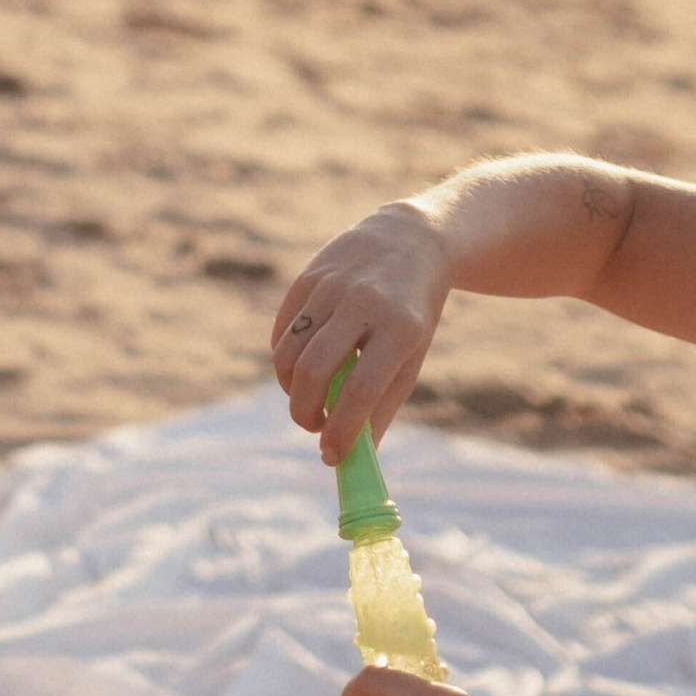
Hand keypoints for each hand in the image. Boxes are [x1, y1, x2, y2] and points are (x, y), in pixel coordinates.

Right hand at [272, 202, 451, 462]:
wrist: (411, 240)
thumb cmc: (413, 312)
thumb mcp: (412, 355)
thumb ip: (383, 404)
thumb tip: (352, 456)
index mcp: (400, 328)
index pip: (360, 390)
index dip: (341, 429)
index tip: (332, 456)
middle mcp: (363, 303)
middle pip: (315, 371)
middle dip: (305, 412)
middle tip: (313, 427)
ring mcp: (332, 286)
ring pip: (289, 352)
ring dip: (290, 388)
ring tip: (308, 398)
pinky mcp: (308, 276)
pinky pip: (282, 330)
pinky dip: (283, 359)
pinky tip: (300, 368)